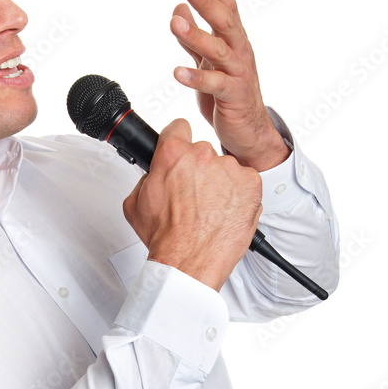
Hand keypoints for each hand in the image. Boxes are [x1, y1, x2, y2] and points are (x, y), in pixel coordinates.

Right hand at [122, 119, 262, 291]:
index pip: (178, 127)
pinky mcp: (251, 184)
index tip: (180, 149)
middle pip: (202, 151)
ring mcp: (230, 169)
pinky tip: (225, 211)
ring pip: (225, 167)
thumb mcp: (136, 203)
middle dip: (197, 169)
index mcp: (173, 155)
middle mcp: (203, 157)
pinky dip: (239, 193)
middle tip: (193, 195)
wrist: (191, 261)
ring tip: (210, 209)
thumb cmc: (167, 238)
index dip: (177, 140)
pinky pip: (245, 180)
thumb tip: (154, 174)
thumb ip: (146, 178)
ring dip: (219, 182)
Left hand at [170, 0, 290, 171]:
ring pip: (218, 50)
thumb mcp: (210, 61)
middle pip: (225, 22)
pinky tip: (177, 72)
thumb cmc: (230, 95)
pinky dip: (196, 78)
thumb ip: (195, 37)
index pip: (228, 10)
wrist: (249, 131)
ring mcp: (238, 74)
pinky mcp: (233, 96)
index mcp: (235, 42)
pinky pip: (215, 84)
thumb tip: (180, 9)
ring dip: (196, 35)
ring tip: (175, 23)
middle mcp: (240, 53)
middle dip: (207, 2)